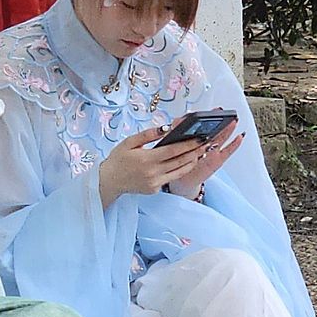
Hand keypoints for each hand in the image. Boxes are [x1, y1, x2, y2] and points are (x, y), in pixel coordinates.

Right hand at [98, 120, 241, 207]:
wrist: (109, 181)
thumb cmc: (118, 160)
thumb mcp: (129, 142)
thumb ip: (148, 134)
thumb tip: (167, 127)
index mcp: (147, 159)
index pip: (174, 150)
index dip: (189, 144)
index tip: (201, 137)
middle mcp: (153, 172)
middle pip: (181, 161)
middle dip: (196, 151)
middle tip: (208, 143)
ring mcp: (155, 183)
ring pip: (180, 171)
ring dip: (192, 161)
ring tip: (201, 152)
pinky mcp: (155, 189)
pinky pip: (171, 178)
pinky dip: (181, 170)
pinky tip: (187, 162)